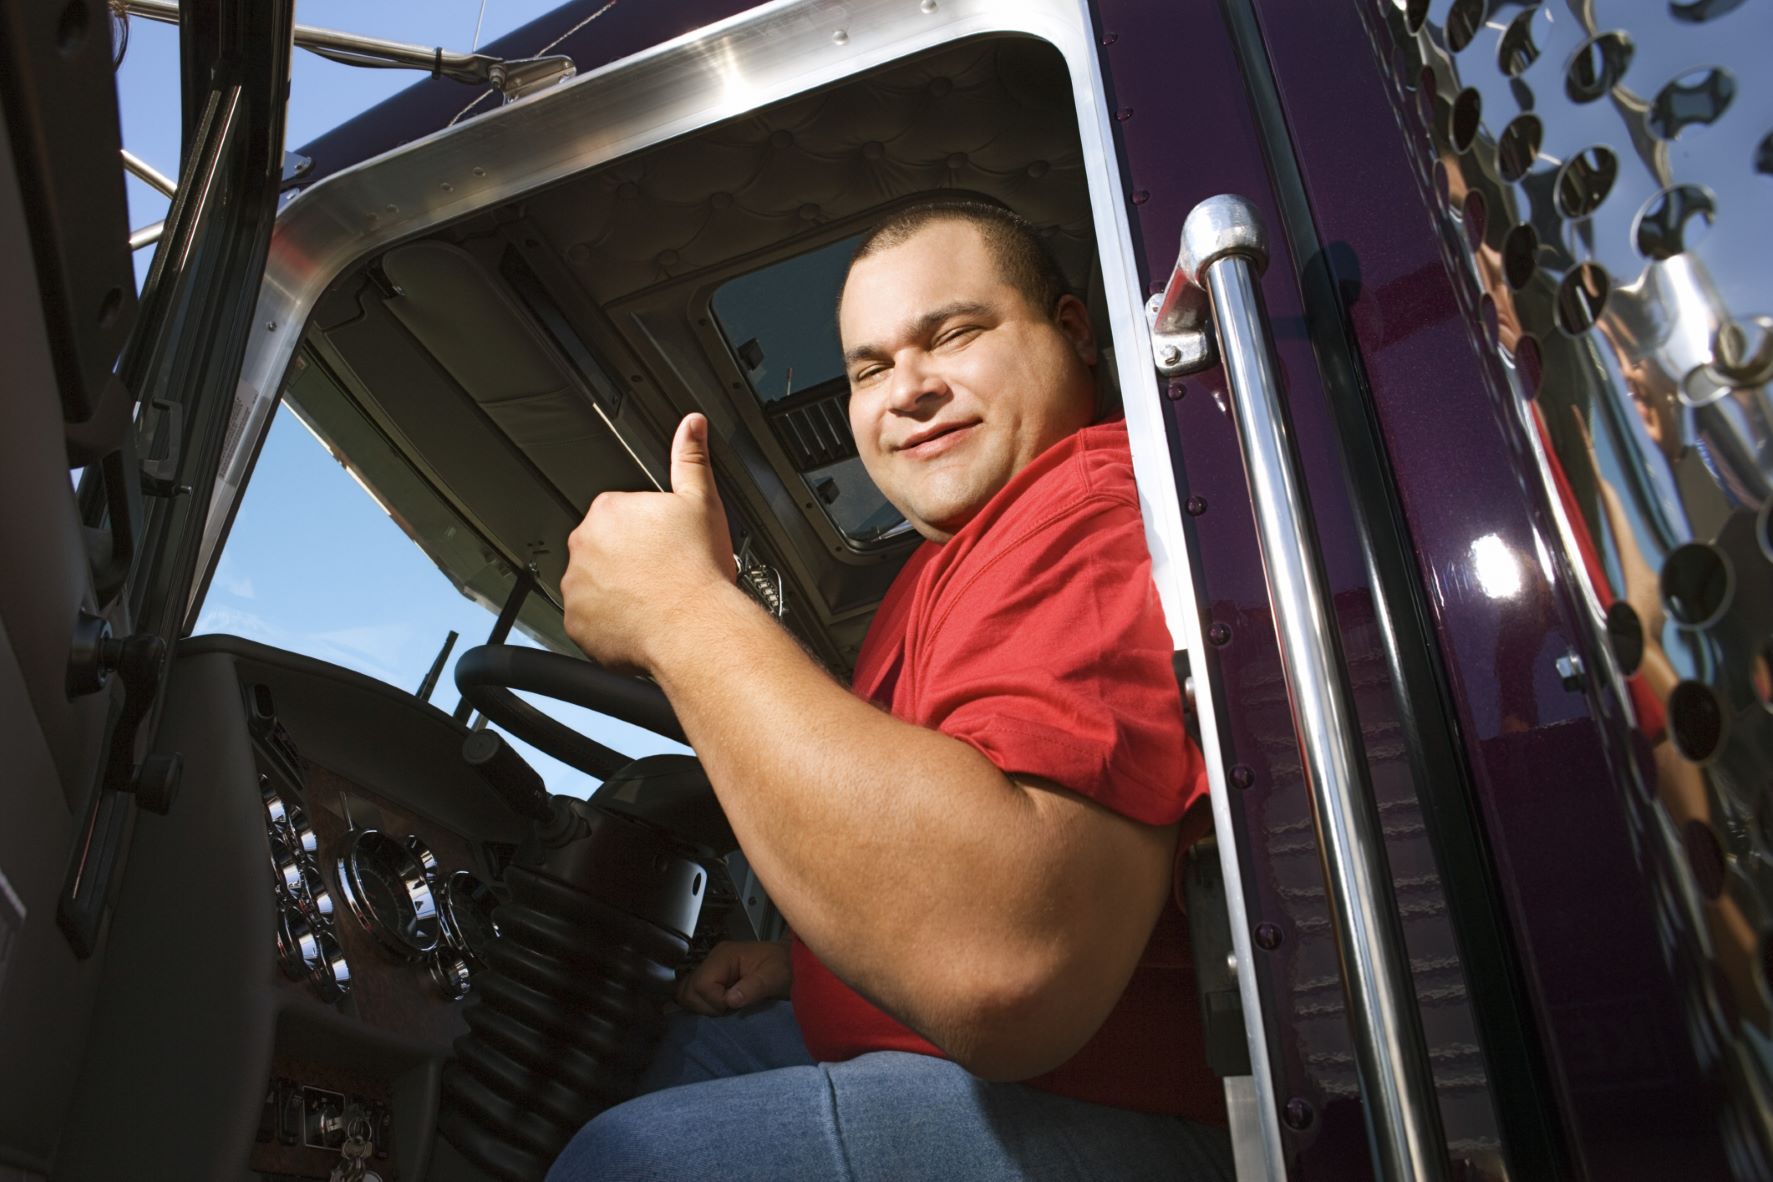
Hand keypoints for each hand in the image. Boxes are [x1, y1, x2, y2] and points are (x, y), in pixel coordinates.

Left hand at [562, 414, 735, 672]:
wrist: (695, 628)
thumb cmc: (697, 570)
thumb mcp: (701, 502)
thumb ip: (691, 459)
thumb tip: (692, 425)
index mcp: (609, 510)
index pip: (620, 515)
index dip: (646, 531)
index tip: (664, 545)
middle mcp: (583, 546)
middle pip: (603, 550)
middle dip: (627, 560)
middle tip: (662, 573)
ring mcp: (576, 586)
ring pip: (594, 585)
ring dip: (616, 592)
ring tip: (653, 601)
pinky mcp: (577, 623)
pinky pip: (589, 621)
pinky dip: (608, 624)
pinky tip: (639, 622)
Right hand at [675, 939, 791, 1014]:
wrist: (790, 963)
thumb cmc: (785, 968)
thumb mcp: (775, 978)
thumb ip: (753, 988)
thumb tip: (730, 999)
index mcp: (725, 956)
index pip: (702, 984)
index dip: (715, 1001)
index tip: (735, 1005)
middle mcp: (712, 959)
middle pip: (689, 988)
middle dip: (706, 1005)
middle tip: (729, 1008)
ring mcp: (710, 968)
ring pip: (686, 992)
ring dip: (703, 1006)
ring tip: (725, 1007)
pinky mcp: (712, 977)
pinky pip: (693, 993)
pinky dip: (701, 1004)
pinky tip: (719, 1007)